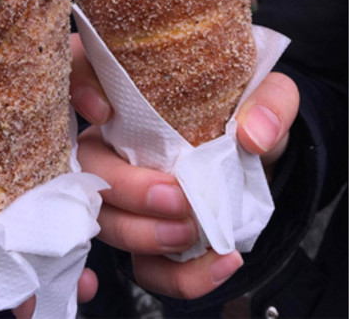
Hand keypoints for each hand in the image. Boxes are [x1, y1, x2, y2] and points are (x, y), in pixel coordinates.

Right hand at [70, 34, 298, 298]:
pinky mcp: (151, 235)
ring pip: (107, 222)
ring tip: (192, 233)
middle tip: (176, 198)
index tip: (103, 109)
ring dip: (145, 235)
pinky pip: (148, 268)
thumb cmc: (251, 110)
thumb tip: (253, 135)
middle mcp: (115, 142)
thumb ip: (270, 102)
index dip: (77, 89)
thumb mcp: (271, 92)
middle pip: (87, 167)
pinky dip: (182, 277)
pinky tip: (221, 264)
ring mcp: (127, 194)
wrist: (266, 156)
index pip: (81, 71)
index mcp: (134, 91)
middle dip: (125, 189)